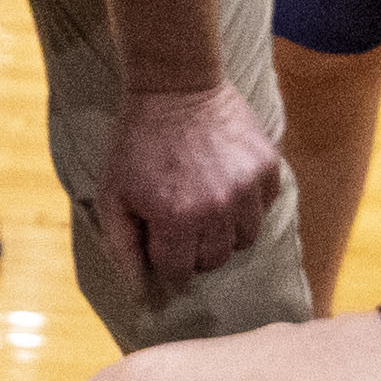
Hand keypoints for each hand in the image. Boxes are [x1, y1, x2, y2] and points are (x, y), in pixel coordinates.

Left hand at [97, 83, 283, 306]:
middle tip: (181, 223)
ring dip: (224, 233)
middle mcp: (217, 208)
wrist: (176, 86)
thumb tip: (142, 294)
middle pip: (214, 261)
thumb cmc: (137, 143)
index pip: (179, 272)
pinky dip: (247, 206)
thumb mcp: (113, 196)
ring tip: (206, 206)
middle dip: (194, 250)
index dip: (167, 263)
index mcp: (176, 219)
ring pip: (244, 241)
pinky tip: (227, 184)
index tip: (162, 246)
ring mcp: (247, 187)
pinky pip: (264, 208)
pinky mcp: (267, 167)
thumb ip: (124, 249)